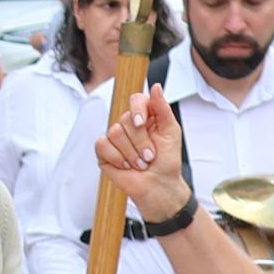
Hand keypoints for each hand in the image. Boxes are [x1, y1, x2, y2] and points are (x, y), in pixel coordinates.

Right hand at [93, 88, 193, 220]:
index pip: (136, 99)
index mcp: (146, 116)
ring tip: (140, 163)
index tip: (142, 123)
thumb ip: (162, 108)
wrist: (158, 186)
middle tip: (149, 155)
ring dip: (131, 153)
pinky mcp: (103, 152)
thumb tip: (156, 87)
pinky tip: (126, 165)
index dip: (137, 110)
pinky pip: (102, 145)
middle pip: (125, 119)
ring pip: (114, 132)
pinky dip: (116, 157)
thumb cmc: (167, 161)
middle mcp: (128, 124)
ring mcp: (115, 138)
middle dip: (140, 142)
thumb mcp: (171, 132)